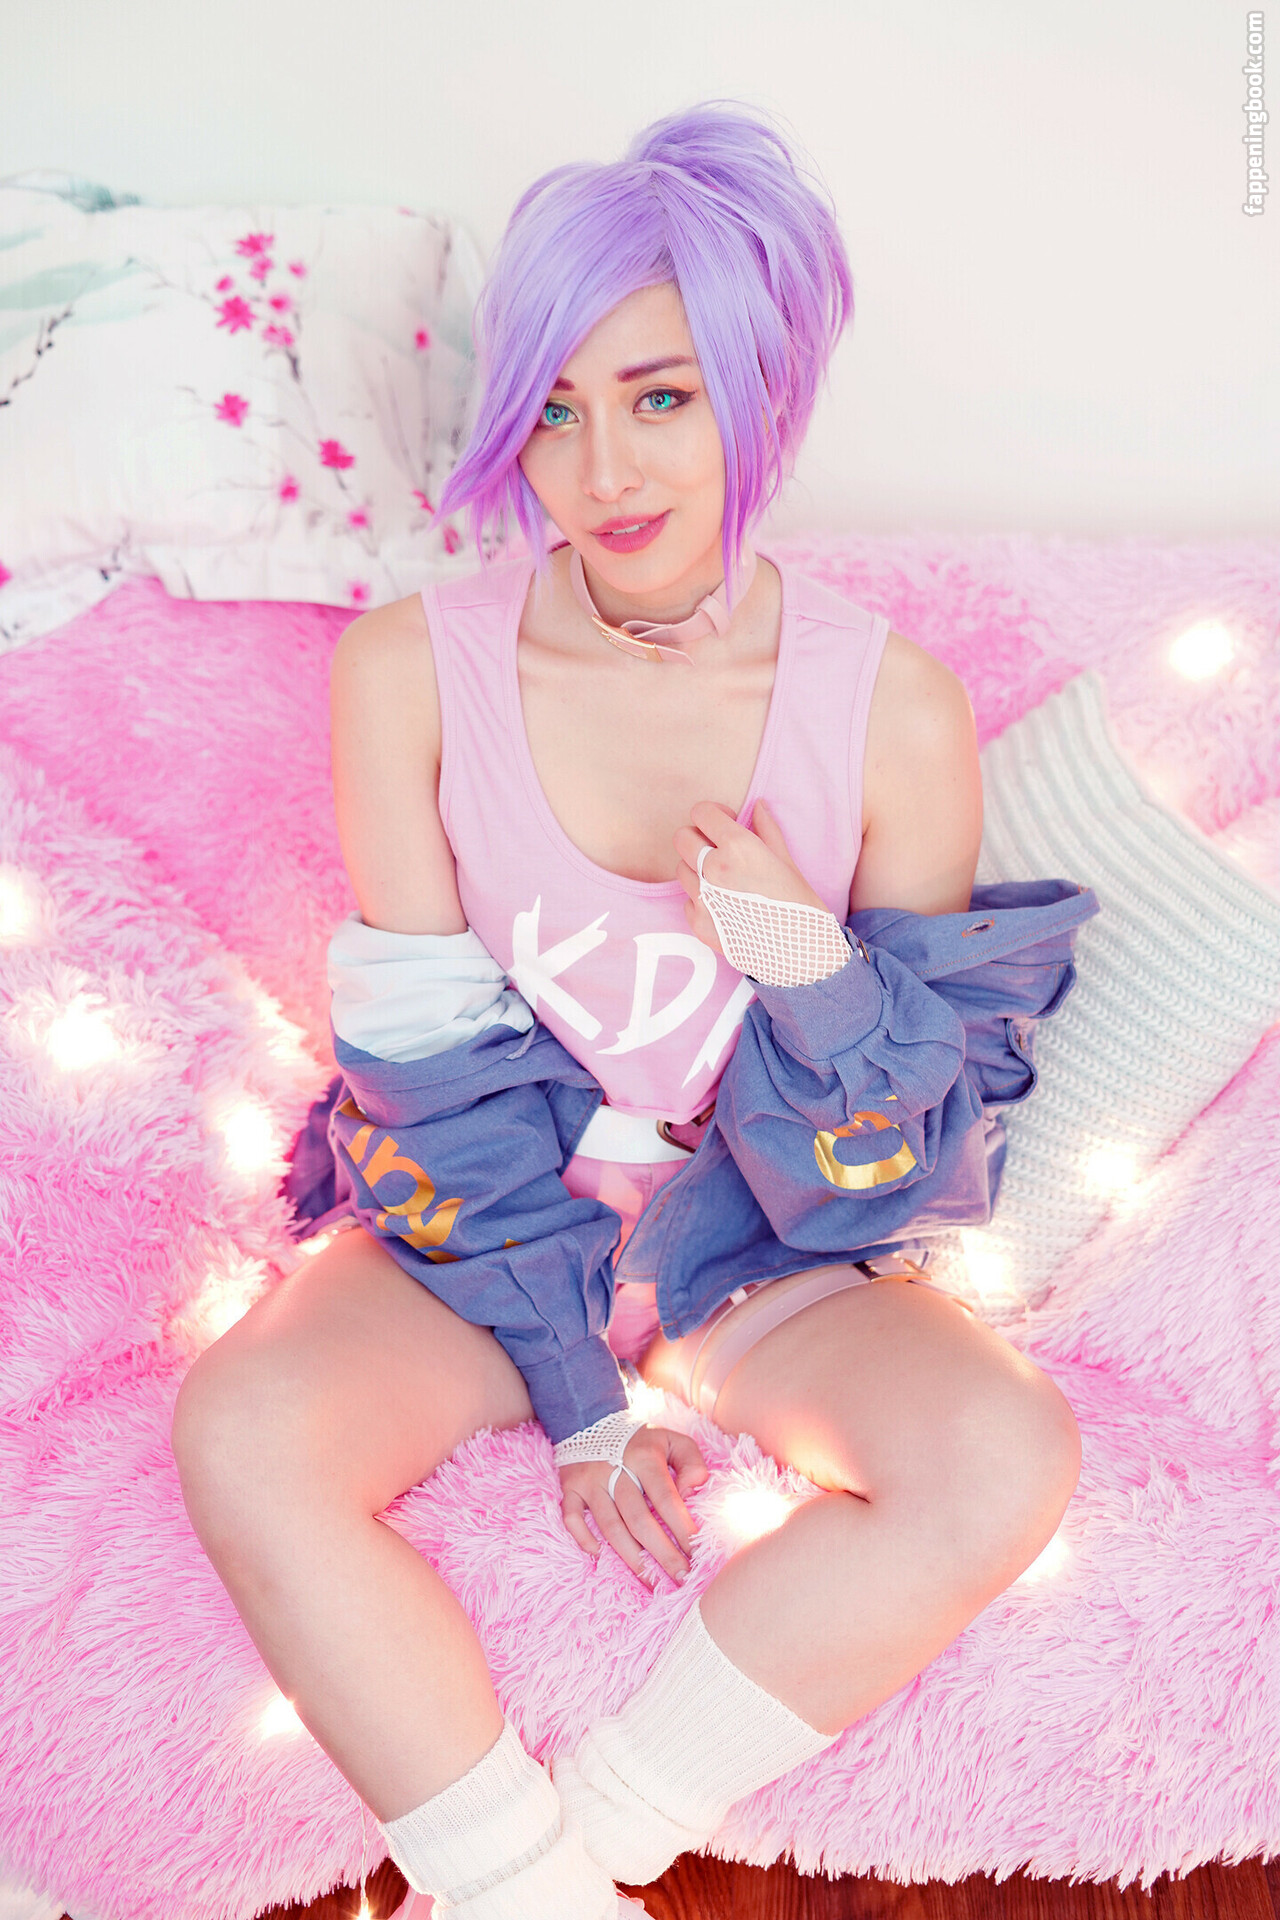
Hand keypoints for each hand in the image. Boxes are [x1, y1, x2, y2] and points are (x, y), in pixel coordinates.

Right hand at [558, 1425, 708, 1588]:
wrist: (590, 1418)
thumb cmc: (640, 1440)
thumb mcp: (672, 1440)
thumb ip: (691, 1462)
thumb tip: (692, 1493)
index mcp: (644, 1456)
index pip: (667, 1499)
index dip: (682, 1529)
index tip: (697, 1555)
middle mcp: (615, 1469)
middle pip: (639, 1520)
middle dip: (662, 1554)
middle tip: (681, 1579)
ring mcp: (589, 1480)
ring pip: (610, 1527)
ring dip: (631, 1558)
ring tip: (651, 1582)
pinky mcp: (569, 1487)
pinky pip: (572, 1518)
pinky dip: (583, 1539)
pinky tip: (600, 1556)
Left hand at [673, 798, 826, 956]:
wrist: (801, 954)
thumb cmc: (800, 905)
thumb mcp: (787, 862)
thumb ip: (767, 830)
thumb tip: (758, 806)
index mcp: (738, 847)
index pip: (701, 813)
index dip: (712, 814)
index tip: (725, 822)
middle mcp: (714, 870)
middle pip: (682, 838)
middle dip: (698, 837)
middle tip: (718, 849)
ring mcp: (703, 899)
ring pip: (681, 869)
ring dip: (697, 869)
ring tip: (724, 881)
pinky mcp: (698, 924)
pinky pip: (687, 900)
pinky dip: (700, 900)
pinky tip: (724, 907)